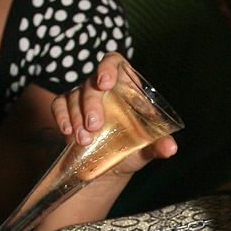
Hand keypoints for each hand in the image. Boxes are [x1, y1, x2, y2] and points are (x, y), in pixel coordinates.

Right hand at [51, 52, 176, 175]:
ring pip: (74, 95)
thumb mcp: (146, 150)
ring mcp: (83, 97)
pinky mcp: (68, 110)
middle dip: (91, 104)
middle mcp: (103, 88)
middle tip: (95, 126)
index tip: (105, 83)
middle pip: (92, 84)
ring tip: (84, 139)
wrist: (111, 167)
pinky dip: (61, 116)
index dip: (108, 67)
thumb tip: (171, 147)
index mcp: (125, 87)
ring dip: (76, 116)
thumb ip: (158, 147)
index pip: (114, 62)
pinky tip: (67, 131)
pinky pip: (59, 104)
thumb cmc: (132, 150)